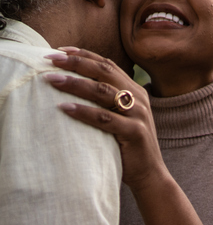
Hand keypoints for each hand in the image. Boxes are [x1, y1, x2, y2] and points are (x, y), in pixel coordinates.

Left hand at [45, 47, 166, 191]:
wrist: (149, 173)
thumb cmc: (127, 144)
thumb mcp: (120, 116)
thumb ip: (106, 100)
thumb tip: (72, 84)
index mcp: (135, 91)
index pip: (108, 65)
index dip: (84, 56)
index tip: (59, 51)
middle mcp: (139, 99)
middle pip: (105, 73)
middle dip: (76, 64)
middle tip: (50, 60)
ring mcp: (138, 115)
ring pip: (104, 92)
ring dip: (75, 84)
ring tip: (51, 80)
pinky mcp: (134, 132)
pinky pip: (105, 119)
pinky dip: (84, 112)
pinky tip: (64, 108)